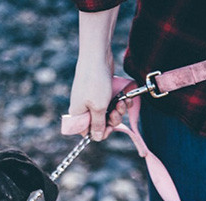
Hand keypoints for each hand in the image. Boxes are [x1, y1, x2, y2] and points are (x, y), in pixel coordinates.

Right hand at [68, 7, 128, 141]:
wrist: (97, 57)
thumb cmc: (95, 83)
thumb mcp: (98, 108)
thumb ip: (98, 125)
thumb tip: (95, 138)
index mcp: (79, 114)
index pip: (88, 132)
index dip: (101, 132)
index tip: (110, 127)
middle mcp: (85, 108)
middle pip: (101, 124)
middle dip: (113, 119)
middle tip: (116, 110)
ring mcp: (94, 99)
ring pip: (109, 113)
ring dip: (119, 110)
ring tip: (122, 101)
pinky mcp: (102, 92)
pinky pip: (112, 103)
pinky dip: (120, 101)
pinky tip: (126, 97)